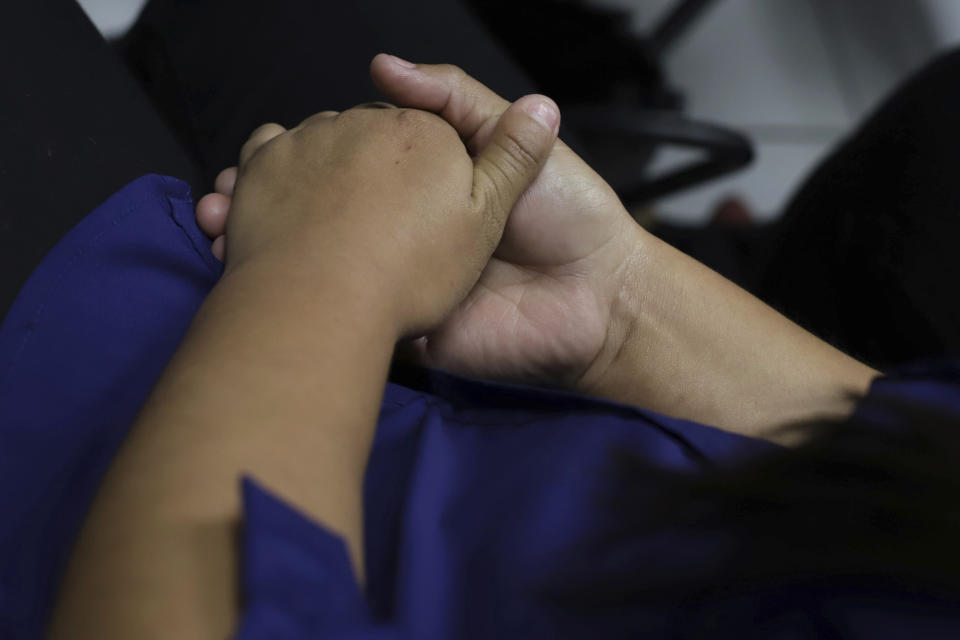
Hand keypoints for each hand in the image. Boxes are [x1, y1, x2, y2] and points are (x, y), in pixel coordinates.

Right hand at [214, 97, 559, 337]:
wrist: (600, 298)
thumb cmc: (567, 213)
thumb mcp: (512, 140)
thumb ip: (454, 101)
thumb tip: (382, 68)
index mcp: (422, 188)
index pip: (349, 165)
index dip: (305, 158)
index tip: (265, 151)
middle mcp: (403, 232)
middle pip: (322, 217)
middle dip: (266, 204)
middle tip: (225, 194)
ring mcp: (401, 280)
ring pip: (321, 267)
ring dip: (266, 249)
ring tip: (222, 228)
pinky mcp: (405, 329)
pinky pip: (349, 318)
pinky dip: (303, 305)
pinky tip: (257, 280)